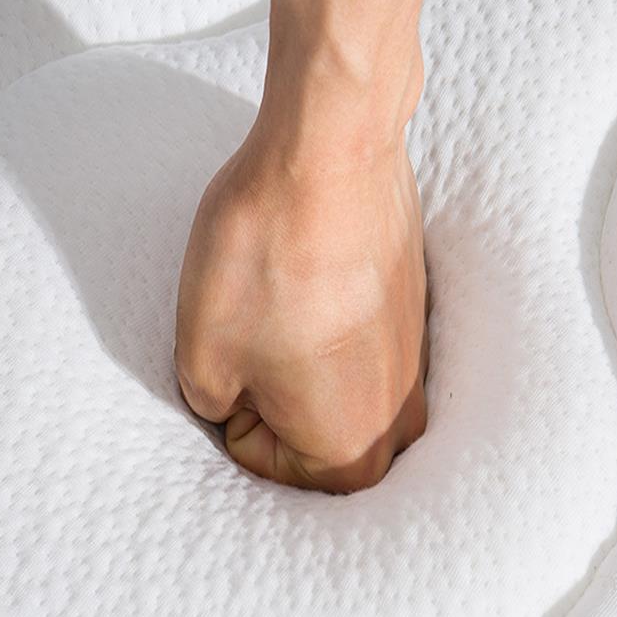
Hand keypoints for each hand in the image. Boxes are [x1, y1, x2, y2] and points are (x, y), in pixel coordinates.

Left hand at [174, 114, 428, 492]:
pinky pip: (363, 346)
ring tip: (279, 300)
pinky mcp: (417, 309)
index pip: (263, 462)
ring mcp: (417, 362)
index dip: (227, 407)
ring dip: (300, 359)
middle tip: (250, 331)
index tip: (232, 351)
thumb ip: (214, 407)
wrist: (331, 154)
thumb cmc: (263, 259)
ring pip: (339, 388)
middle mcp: (400, 418)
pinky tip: (309, 275)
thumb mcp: (199, 357)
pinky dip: (330, 325)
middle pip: (312, 433)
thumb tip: (233, 398)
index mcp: (352, 450)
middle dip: (270, 393)